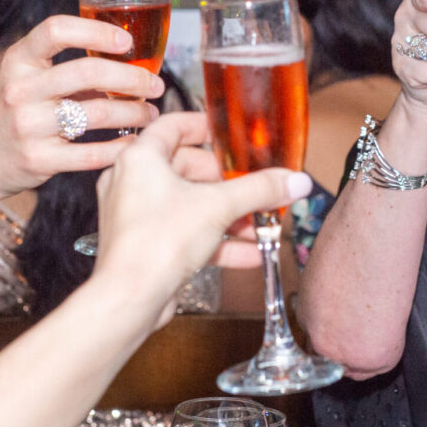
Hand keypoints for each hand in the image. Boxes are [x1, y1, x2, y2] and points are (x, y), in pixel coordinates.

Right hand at [0, 15, 164, 200]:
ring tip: (150, 114)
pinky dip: (122, 148)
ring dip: (135, 113)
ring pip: (98, 114)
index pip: (56, 30)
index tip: (127, 41)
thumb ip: (62, 66)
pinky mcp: (39, 159)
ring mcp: (28, 126)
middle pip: (88, 72)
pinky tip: (134, 142)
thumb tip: (124, 58)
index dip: (96, 30)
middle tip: (155, 85)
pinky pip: (93, 153)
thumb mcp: (22, 78)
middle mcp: (20, 89)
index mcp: (17, 60)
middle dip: (133, 77)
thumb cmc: (8, 113)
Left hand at [93, 113, 311, 321]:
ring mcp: (138, 215)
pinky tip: (252, 253)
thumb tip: (296, 181)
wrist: (130, 299)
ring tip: (261, 223)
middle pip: (189, 170)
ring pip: (191, 205)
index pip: (173, 126)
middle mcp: (133, 182)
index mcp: (141, 159)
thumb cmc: (157, 242)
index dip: (204, 126)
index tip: (229, 134)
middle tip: (256, 186)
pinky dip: (218, 240)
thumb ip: (260, 190)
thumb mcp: (219, 206)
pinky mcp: (148, 244)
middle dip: (229, 183)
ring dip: (229, 215)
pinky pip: (187, 234)